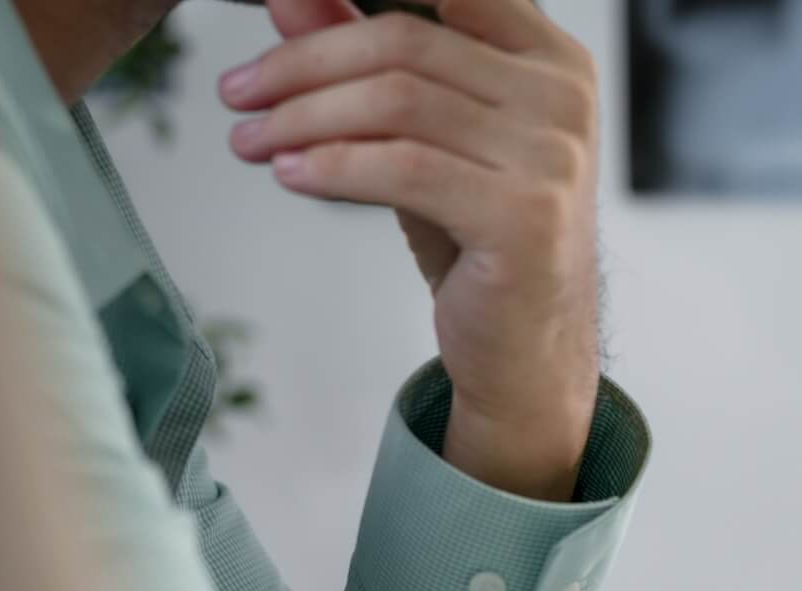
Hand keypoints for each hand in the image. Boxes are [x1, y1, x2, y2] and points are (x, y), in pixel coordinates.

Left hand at [223, 0, 601, 500]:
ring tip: (252, 140)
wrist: (531, 346)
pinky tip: (292, 174)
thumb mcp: (427, 138)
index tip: (282, 13)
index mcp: (553, 62)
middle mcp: (563, 100)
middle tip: (238, 92)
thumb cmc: (483, 238)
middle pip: (404, 45)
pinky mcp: (523, 216)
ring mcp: (551, 158)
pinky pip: (402, 168)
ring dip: (302, 118)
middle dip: (302, 65)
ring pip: (395, 103)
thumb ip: (371, 63)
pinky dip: (331, 166)